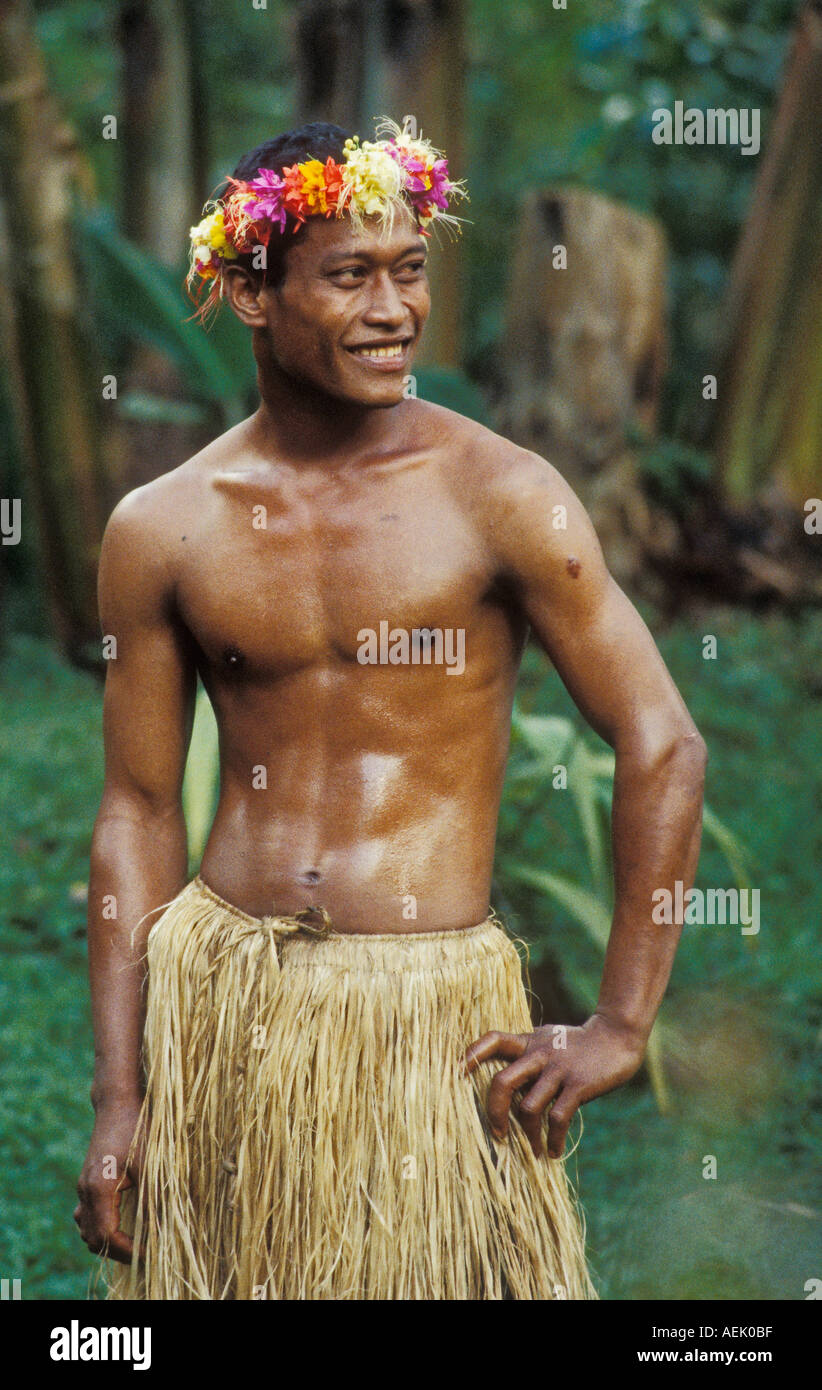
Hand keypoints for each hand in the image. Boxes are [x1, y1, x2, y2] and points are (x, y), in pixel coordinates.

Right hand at [74, 1100, 145, 1263]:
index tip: (151, 1255)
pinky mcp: (88, 1183)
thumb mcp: (151, 1162)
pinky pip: (87, 1218)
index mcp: (99, 1188)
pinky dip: (102, 1229)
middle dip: (119, 1252)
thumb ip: (155, 1196)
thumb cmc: (137, 1127)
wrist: (118, 1103)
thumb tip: (167, 1227)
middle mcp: (86, 1191)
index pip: (107, 1236)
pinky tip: (124, 1226)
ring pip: (87, 1230)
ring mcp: (83, 1188)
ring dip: (109, 1243)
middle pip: (94, 1239)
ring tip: (138, 1244)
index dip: (128, 1251)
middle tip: (148, 1254)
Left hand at [462, 1013, 645, 1158]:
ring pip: (528, 1107)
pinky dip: (554, 1139)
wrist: (617, 1035)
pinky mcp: (578, 1085)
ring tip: (534, 1150)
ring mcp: (558, 1070)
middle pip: (502, 1082)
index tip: (455, 1075)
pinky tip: (555, 1150)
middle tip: (497, 1136)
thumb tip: (504, 1080)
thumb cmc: (577, 1042)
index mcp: (527, 1042)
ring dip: (527, 1135)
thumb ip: (526, 1054)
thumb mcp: (547, 1038)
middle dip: (494, 1114)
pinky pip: (558, 1118)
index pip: (492, 1040)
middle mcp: (538, 1054)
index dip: (471, 1055)